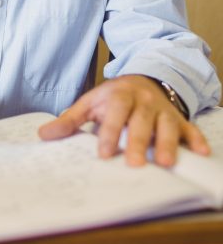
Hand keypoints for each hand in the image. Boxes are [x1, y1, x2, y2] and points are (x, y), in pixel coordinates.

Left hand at [38, 74, 209, 166]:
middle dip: (138, 142)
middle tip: (134, 164)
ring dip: (168, 143)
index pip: (113, 114)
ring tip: (166, 163)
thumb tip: (43, 135)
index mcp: (118, 96)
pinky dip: (197, 139)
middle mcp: (142, 102)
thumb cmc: (111, 98)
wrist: (142, 80)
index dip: (109, 133)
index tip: (103, 153)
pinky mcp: (179, 119)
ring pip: (167, 125)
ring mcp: (163, 110)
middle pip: (141, 122)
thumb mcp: (88, 104)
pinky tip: (201, 152)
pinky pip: (191, 128)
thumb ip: (69, 120)